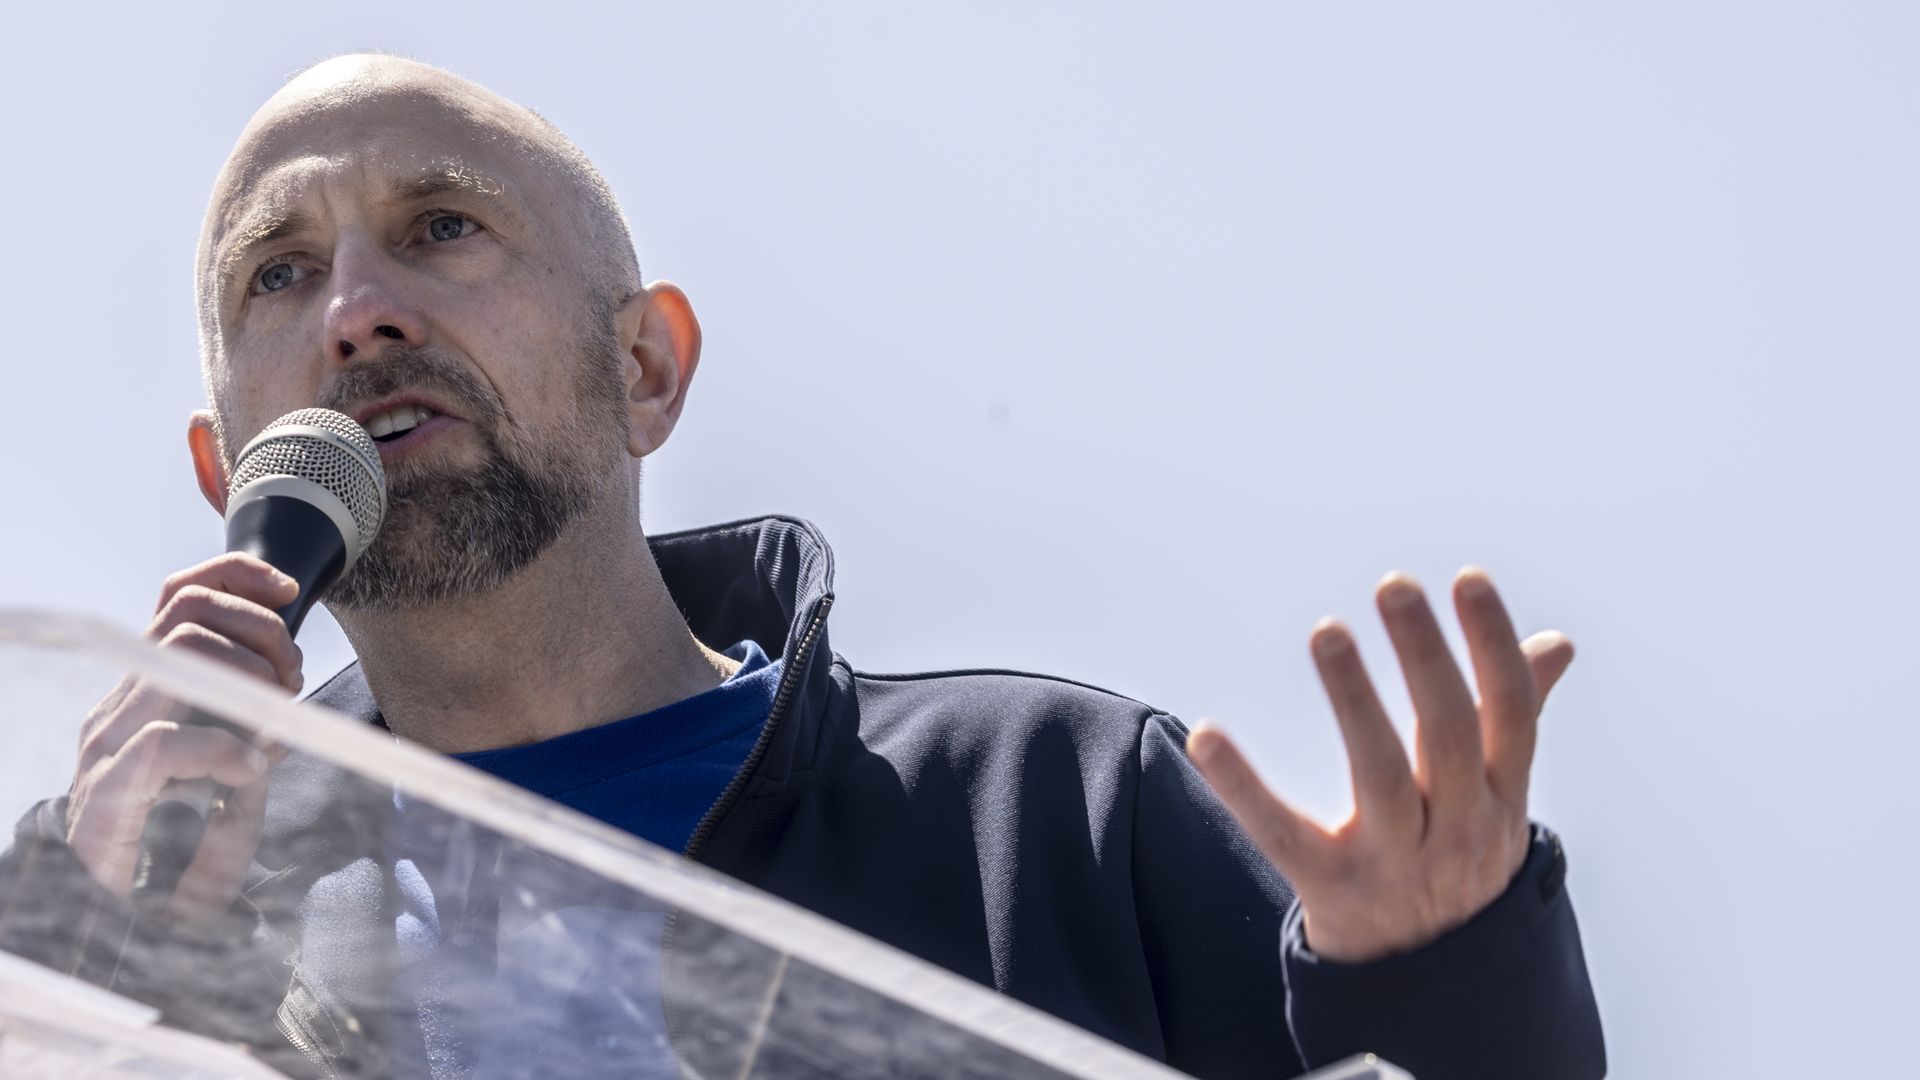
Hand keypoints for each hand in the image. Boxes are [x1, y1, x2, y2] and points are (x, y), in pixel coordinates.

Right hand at [65, 553, 302, 924]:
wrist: (119, 924)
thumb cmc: (176, 849)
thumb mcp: (227, 774)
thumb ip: (251, 733)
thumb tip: (283, 709)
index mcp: (145, 690)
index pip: (177, 596)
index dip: (236, 576)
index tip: (289, 591)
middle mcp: (119, 705)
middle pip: (190, 614)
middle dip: (263, 633)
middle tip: (294, 685)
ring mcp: (106, 745)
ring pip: (181, 658)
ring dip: (249, 681)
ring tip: (274, 726)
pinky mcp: (107, 794)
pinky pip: (166, 741)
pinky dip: (224, 749)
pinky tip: (248, 771)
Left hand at [1186, 568, 1573, 962]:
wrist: (1432, 981)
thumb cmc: (1459, 859)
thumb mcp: (1499, 797)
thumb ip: (1517, 718)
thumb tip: (1557, 645)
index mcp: (1500, 796)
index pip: (1509, 712)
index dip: (1495, 645)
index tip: (1468, 579)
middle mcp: (1459, 828)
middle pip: (1446, 733)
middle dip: (1426, 656)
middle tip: (1395, 586)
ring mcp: (1397, 862)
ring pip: (1380, 776)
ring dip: (1356, 700)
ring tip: (1329, 632)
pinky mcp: (1333, 889)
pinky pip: (1284, 833)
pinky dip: (1243, 786)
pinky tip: (1207, 735)